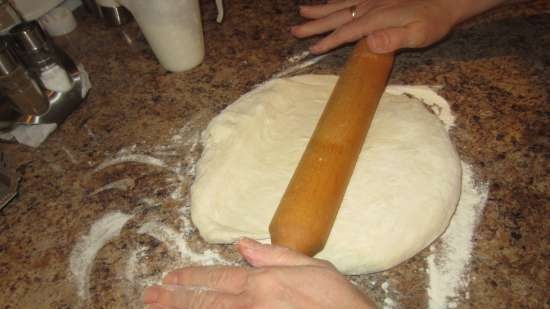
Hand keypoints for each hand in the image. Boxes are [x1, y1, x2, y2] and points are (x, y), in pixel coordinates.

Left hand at [142, 238, 375, 308]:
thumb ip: (275, 255)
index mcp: (262, 283)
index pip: (217, 277)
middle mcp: (250, 306)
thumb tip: (244, 245)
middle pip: (203, 302)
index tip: (171, 277)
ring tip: (157, 308)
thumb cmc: (339, 302)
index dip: (191, 278)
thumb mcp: (313, 267)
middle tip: (150, 296)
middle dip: (173, 299)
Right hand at [291, 0, 458, 53]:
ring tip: (302, 11)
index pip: (347, 32)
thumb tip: (369, 43)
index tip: (312, 49)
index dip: (329, 41)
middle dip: (315, 24)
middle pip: (337, 16)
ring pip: (341, 4)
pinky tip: (328, 1)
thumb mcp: (420, 34)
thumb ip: (394, 39)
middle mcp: (371, 6)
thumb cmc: (434, 20)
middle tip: (294, 30)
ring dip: (321, 9)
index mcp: (377, 19)